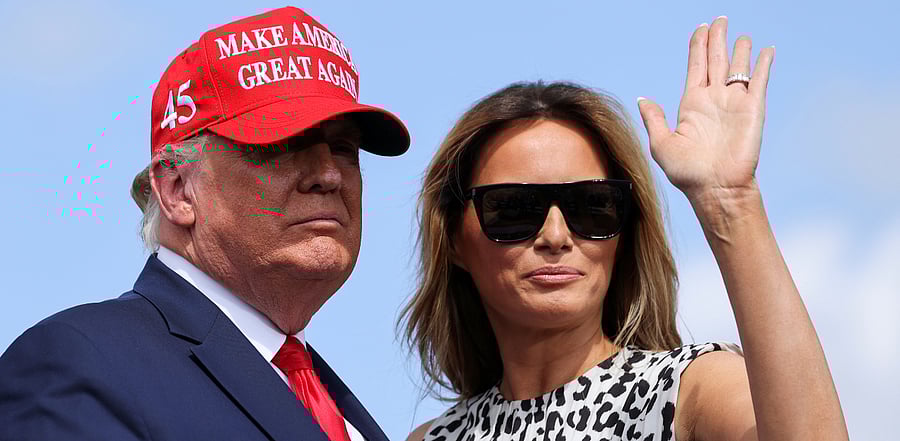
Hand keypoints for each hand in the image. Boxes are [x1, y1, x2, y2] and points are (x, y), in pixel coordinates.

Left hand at [637, 17, 774, 206]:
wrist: (715, 189)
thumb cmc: (687, 173)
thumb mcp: (662, 144)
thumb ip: (654, 118)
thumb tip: (642, 99)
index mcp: (692, 104)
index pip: (696, 66)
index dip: (698, 46)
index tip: (700, 28)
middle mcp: (714, 99)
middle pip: (716, 59)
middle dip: (717, 38)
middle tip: (720, 19)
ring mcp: (734, 102)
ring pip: (738, 67)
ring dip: (739, 49)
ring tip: (739, 34)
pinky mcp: (753, 109)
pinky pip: (759, 81)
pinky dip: (763, 64)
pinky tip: (766, 51)